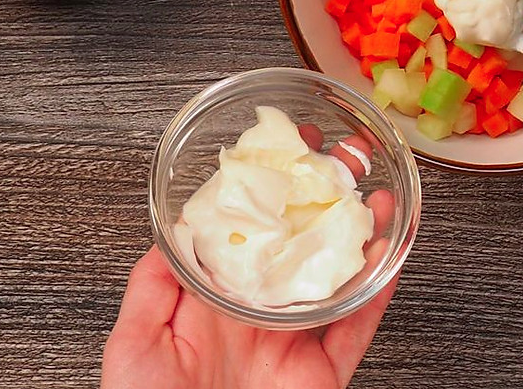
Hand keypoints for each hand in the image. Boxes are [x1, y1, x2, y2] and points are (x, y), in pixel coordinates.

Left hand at [101, 126, 396, 388]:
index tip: (278, 155)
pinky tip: (389, 253)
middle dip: (321, 203)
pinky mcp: (325, 367)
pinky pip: (358, 322)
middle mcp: (259, 316)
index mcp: (214, 305)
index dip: (265, 195)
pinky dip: (379, 288)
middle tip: (337, 161)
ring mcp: (295, 339)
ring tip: (375, 196)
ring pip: (337, 277)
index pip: (247, 237)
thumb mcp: (133, 344)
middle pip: (299, 247)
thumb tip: (166, 236)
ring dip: (360, 235)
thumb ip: (149, 288)